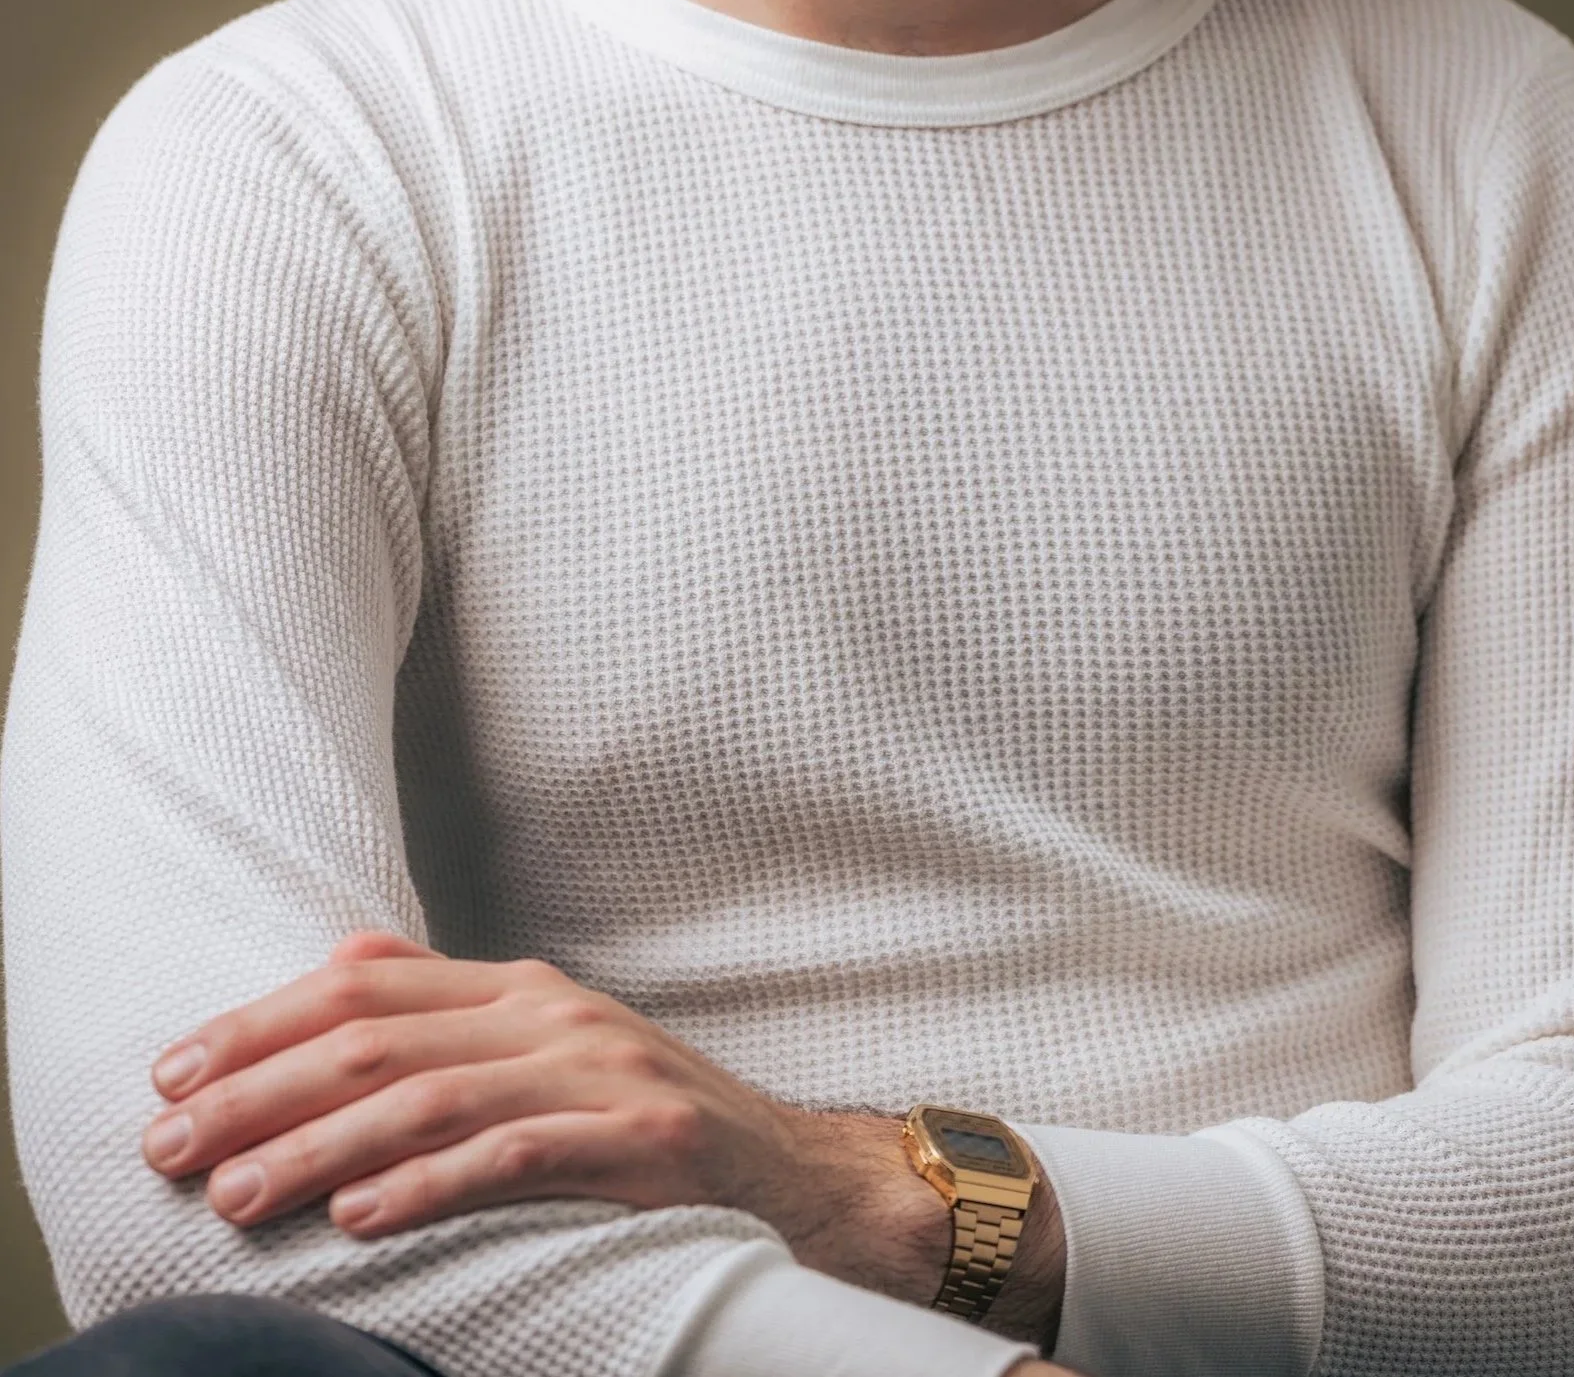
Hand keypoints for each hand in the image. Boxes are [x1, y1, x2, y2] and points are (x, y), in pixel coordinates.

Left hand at [143, 930, 812, 1240]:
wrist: (791, 1170)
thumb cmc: (645, 1118)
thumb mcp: (545, 1047)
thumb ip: (449, 1013)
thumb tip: (339, 968)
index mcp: (515, 986)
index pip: (361, 984)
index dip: (258, 1023)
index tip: (170, 1072)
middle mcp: (549, 1014)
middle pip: (376, 1039)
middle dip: (257, 1091)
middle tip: (168, 1144)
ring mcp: (597, 1072)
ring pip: (430, 1098)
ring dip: (316, 1148)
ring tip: (234, 1196)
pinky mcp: (640, 1140)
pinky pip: (515, 1160)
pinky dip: (428, 1187)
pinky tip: (360, 1217)